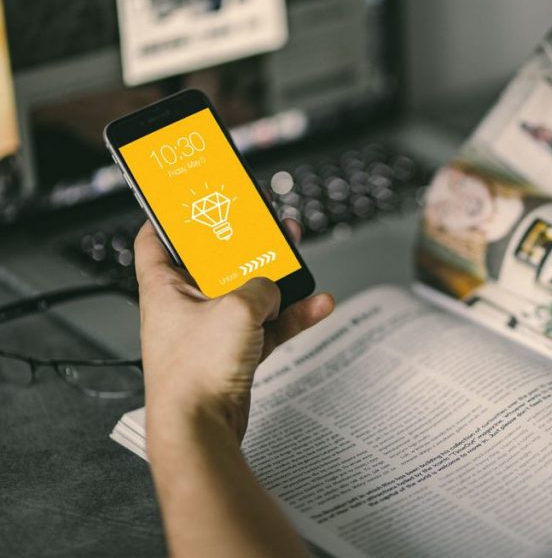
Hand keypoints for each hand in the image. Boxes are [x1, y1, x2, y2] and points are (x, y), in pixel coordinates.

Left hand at [134, 220, 333, 444]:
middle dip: (243, 241)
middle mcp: (185, 306)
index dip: (169, 217)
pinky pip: (267, 325)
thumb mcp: (236, 309)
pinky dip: (291, 315)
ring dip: (275, 277)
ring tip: (296, 253)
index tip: (189, 201)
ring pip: (247, 292)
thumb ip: (260, 287)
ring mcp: (211, 330)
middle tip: (263, 221)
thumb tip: (273, 286)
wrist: (202, 429)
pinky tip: (316, 305)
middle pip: (215, 261)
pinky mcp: (234, 353)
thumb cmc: (195, 373)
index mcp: (165, 287)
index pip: (155, 240)